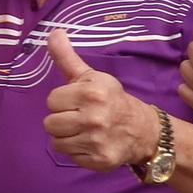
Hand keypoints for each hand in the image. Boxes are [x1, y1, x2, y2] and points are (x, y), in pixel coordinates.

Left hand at [42, 28, 155, 170]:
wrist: (143, 130)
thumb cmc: (111, 99)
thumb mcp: (91, 76)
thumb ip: (67, 57)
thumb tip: (52, 32)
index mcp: (91, 93)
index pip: (51, 100)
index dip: (62, 101)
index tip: (77, 101)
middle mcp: (94, 117)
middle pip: (50, 123)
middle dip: (61, 120)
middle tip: (79, 117)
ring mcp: (97, 141)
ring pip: (56, 142)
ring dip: (66, 137)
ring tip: (83, 130)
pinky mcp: (98, 160)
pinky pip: (69, 156)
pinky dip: (77, 151)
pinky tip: (90, 143)